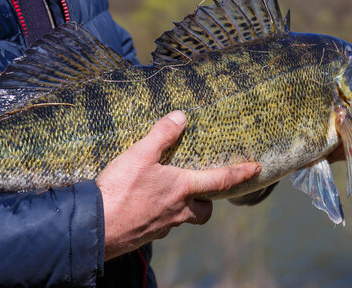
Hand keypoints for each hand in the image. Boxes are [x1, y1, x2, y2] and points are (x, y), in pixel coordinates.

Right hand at [96, 111, 260, 260]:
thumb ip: (162, 134)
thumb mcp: (140, 154)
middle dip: (208, 201)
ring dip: (183, 207)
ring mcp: (163, 226)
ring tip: (169, 193)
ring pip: (183, 218)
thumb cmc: (120, 191)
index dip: (240, 174)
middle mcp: (178, 210)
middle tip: (200, 189)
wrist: (94, 227)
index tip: (256, 170)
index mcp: (183, 188)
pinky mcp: (146, 235)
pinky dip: (161, 215)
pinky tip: (146, 205)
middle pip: (204, 210)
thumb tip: (180, 117)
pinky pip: (162, 226)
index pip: (221, 180)